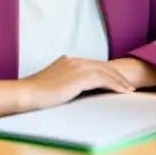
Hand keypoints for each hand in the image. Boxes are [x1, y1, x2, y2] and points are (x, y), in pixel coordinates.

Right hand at [18, 56, 135, 111]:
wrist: (26, 93)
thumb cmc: (34, 94)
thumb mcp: (52, 84)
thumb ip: (64, 82)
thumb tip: (71, 89)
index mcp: (68, 61)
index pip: (93, 65)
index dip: (106, 73)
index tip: (116, 81)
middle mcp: (75, 60)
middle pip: (102, 66)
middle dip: (117, 76)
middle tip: (128, 85)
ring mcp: (78, 67)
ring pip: (106, 72)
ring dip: (119, 81)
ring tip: (129, 90)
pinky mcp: (80, 76)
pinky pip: (104, 80)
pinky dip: (115, 85)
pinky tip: (122, 91)